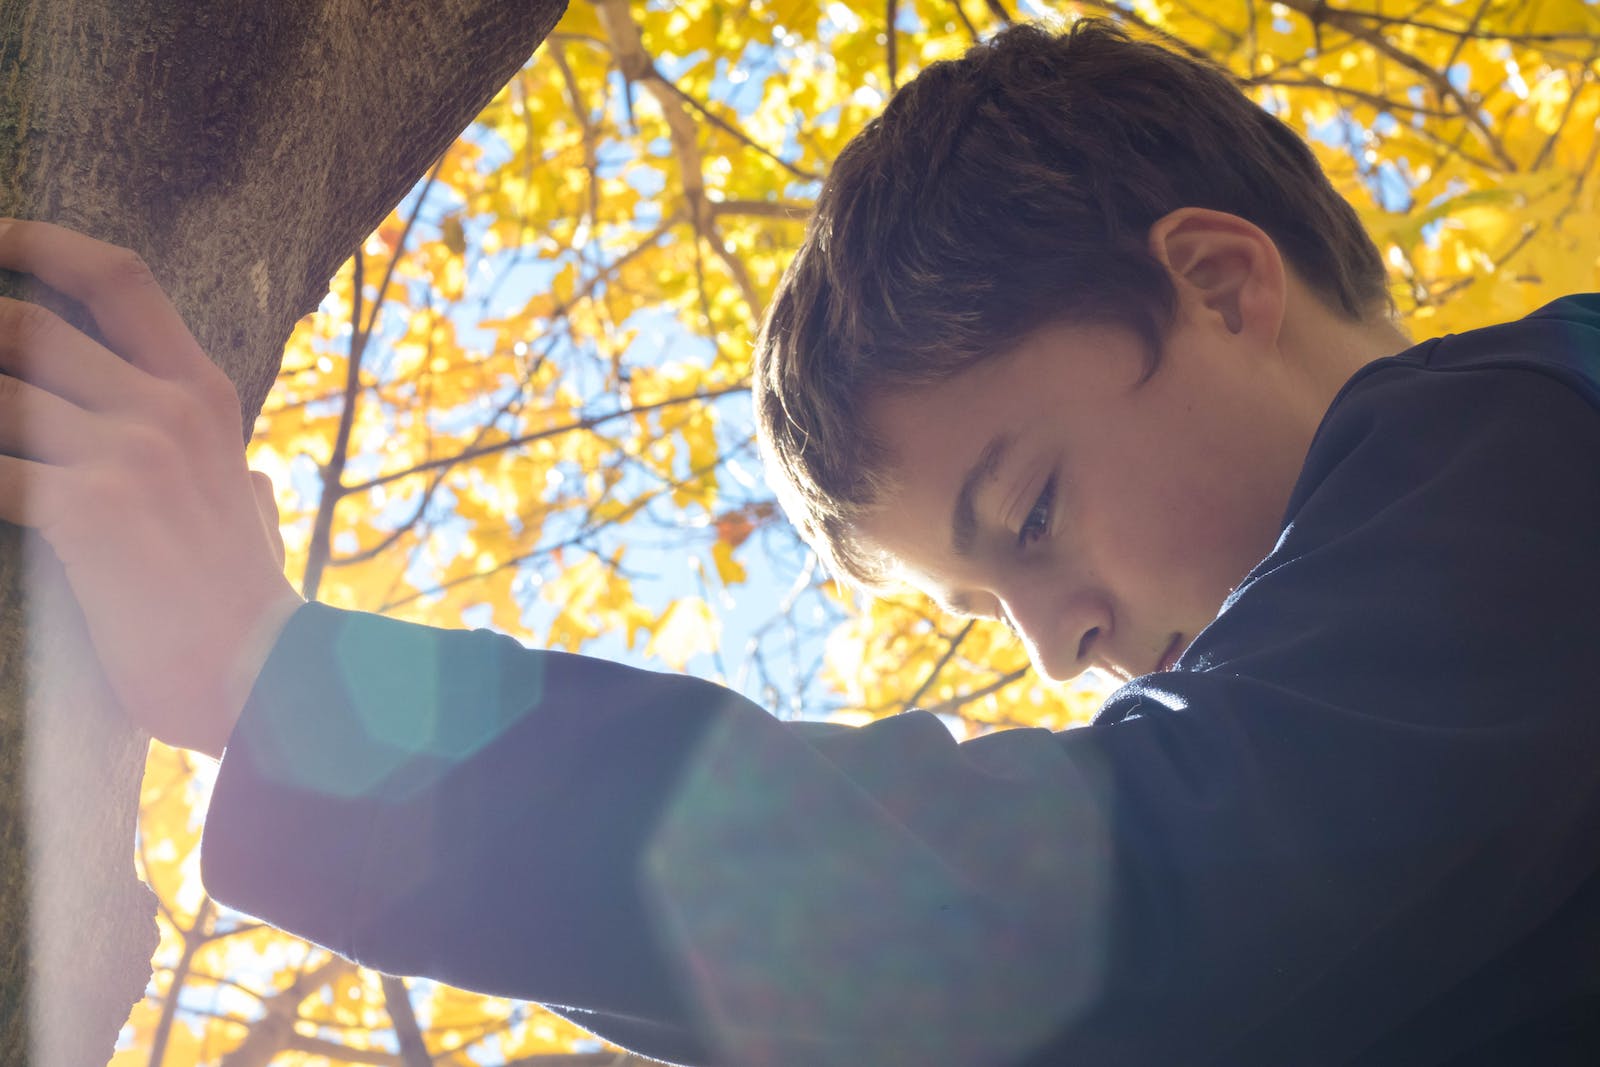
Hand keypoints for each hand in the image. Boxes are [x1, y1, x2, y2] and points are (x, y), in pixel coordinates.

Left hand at [0, 218, 303, 757]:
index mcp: (204, 395)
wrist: (269, 678)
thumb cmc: (252, 607)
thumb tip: (253, 486)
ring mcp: (129, 454)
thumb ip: (243, 482)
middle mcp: (167, 407)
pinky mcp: (89, 510)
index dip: (34, 244)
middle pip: (24, 321)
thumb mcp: (259, 518)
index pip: (116, 276)